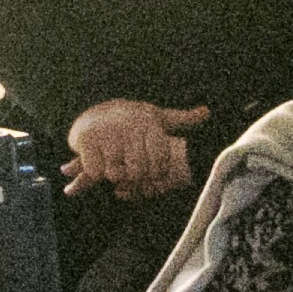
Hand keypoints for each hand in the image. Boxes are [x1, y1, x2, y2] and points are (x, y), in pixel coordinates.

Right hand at [64, 97, 207, 197]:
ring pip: (115, 173)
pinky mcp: (86, 141)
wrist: (94, 113)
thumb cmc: (131, 120)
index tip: (153, 174)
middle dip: (135, 179)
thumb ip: (181, 119)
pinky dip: (96, 173)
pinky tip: (100, 165)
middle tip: (132, 175)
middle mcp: (128, 127)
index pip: (158, 162)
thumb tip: (206, 112)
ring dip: (115, 176)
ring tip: (116, 168)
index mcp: (148, 124)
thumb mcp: (156, 117)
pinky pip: (95, 170)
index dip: (157, 175)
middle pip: (137, 171)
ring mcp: (106, 134)